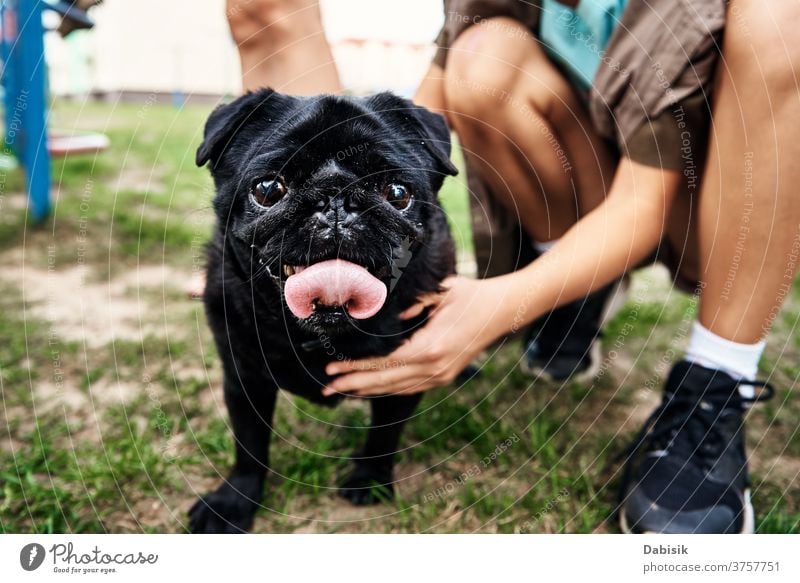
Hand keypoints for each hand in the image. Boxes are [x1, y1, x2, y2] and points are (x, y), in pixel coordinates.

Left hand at [321, 275, 510, 396]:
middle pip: (385, 382)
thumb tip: (380, 312)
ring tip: (343, 390)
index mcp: (430, 348)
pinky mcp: (444, 377)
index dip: (355, 367)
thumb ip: (409, 305)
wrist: (503, 310)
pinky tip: (372, 388)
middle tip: (326, 388)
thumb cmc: (471, 295)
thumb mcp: (439, 292)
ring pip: (396, 389)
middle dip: (353, 385)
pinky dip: (387, 388)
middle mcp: (434, 368)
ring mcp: (440, 376)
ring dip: (368, 390)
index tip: (332, 368)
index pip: (383, 363)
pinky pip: (410, 388)